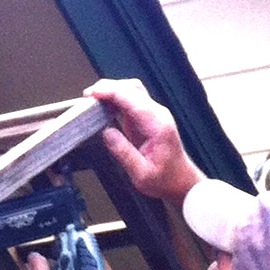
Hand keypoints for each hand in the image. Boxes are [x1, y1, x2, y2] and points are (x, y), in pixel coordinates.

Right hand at [87, 78, 200, 205]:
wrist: (180, 181)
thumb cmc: (165, 179)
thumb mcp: (141, 174)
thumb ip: (124, 153)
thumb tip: (106, 133)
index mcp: (157, 125)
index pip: (132, 99)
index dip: (110, 92)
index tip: (93, 94)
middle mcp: (157, 114)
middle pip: (132, 88)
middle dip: (109, 88)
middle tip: (88, 96)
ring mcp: (153, 114)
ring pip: (131, 91)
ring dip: (112, 91)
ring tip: (93, 100)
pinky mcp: (147, 118)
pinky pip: (131, 101)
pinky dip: (116, 99)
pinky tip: (104, 105)